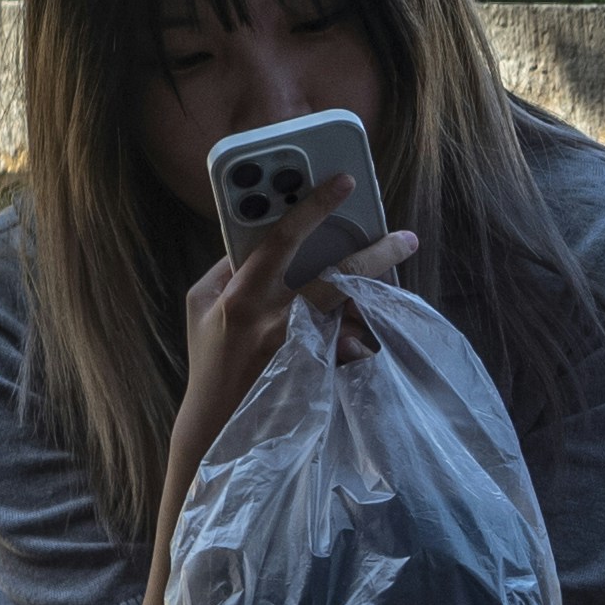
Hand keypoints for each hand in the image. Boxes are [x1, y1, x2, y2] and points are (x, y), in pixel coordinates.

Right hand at [169, 176, 414, 485]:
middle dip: (373, 253)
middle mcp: (274, 319)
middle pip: (333, 276)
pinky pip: (355, 343)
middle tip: (405, 237)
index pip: (278, 240)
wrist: (218, 422)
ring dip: (379, 289)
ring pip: (352, 309)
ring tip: (399, 270)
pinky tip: (381, 318)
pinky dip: (370, 327)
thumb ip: (228, 267)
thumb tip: (261, 234)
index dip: (311, 207)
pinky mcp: (317, 370)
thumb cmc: (210, 356)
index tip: (343, 181)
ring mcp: (300, 347)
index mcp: (241, 295)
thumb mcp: (200, 304)